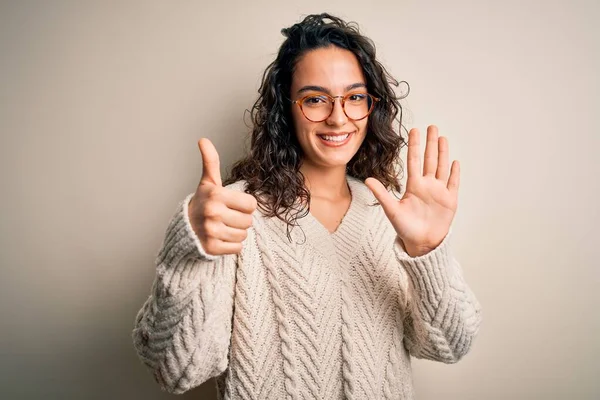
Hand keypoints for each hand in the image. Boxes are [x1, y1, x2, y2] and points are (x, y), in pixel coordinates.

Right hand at [188, 138, 257, 255]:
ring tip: (222, 227)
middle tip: (225, 217)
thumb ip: (210, 161)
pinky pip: (237, 248)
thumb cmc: (203, 202)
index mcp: (216, 195)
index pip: (251, 204)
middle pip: (249, 221)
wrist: (185, 228)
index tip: (231, 204)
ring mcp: (211, 231)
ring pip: (243, 235)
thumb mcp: (208, 182)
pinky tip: (220, 238)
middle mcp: (212, 212)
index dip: (244, 205)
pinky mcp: (211, 248)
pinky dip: (231, 246)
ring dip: (236, 233)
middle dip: (240, 220)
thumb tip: (203, 139)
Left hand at [365, 125, 458, 256]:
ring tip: (442, 137)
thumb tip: (368, 179)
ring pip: (442, 167)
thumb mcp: (392, 210)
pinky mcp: (450, 200)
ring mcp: (439, 192)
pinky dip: (454, 172)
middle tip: (431, 126)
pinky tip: (454, 161)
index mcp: (413, 186)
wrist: (422, 244)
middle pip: (430, 159)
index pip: (414, 161)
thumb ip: (381, 194)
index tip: (414, 130)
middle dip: (431, 143)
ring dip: (443, 153)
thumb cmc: (405, 229)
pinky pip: (453, 183)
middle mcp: (427, 185)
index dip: (415, 146)